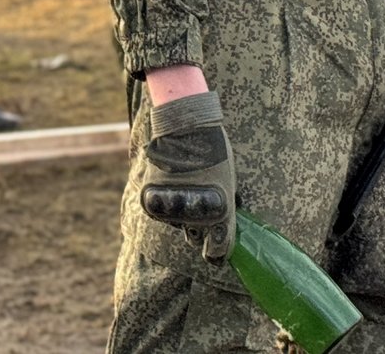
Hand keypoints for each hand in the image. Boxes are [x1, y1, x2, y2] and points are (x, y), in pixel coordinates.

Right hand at [139, 91, 235, 261]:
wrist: (186, 128)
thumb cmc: (214, 149)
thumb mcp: (227, 178)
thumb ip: (223, 202)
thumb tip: (222, 217)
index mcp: (222, 212)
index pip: (220, 248)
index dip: (219, 254)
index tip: (217, 255)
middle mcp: (198, 217)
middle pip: (197, 240)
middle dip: (200, 234)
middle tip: (201, 220)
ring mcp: (176, 210)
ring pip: (180, 224)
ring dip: (184, 215)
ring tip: (187, 189)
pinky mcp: (156, 203)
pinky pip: (165, 212)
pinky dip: (169, 204)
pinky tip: (174, 184)